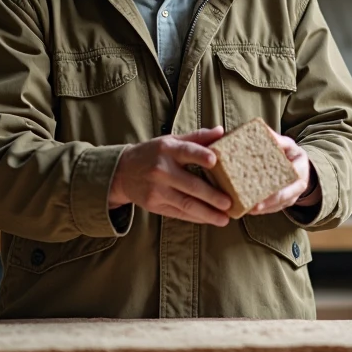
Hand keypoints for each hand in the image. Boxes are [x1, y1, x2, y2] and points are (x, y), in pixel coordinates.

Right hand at [108, 127, 231, 226]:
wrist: (122, 172)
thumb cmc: (153, 154)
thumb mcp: (171, 141)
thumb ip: (197, 138)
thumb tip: (221, 131)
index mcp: (168, 149)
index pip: (186, 151)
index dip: (200, 155)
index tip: (215, 160)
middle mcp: (161, 170)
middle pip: (190, 185)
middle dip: (211, 196)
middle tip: (229, 203)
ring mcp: (157, 190)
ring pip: (186, 204)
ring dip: (207, 213)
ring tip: (224, 218)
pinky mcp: (154, 205)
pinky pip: (179, 213)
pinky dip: (196, 217)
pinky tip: (210, 219)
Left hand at [249, 131, 318, 215]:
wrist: (301, 166)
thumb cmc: (292, 154)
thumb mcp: (289, 145)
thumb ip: (277, 140)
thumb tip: (261, 130)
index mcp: (300, 173)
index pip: (288, 187)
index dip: (274, 195)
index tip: (259, 198)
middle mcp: (297, 189)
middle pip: (280, 200)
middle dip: (265, 206)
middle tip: (249, 208)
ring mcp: (290, 198)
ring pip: (275, 207)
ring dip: (260, 210)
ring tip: (244, 209)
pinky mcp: (283, 203)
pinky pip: (272, 209)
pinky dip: (260, 209)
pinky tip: (246, 208)